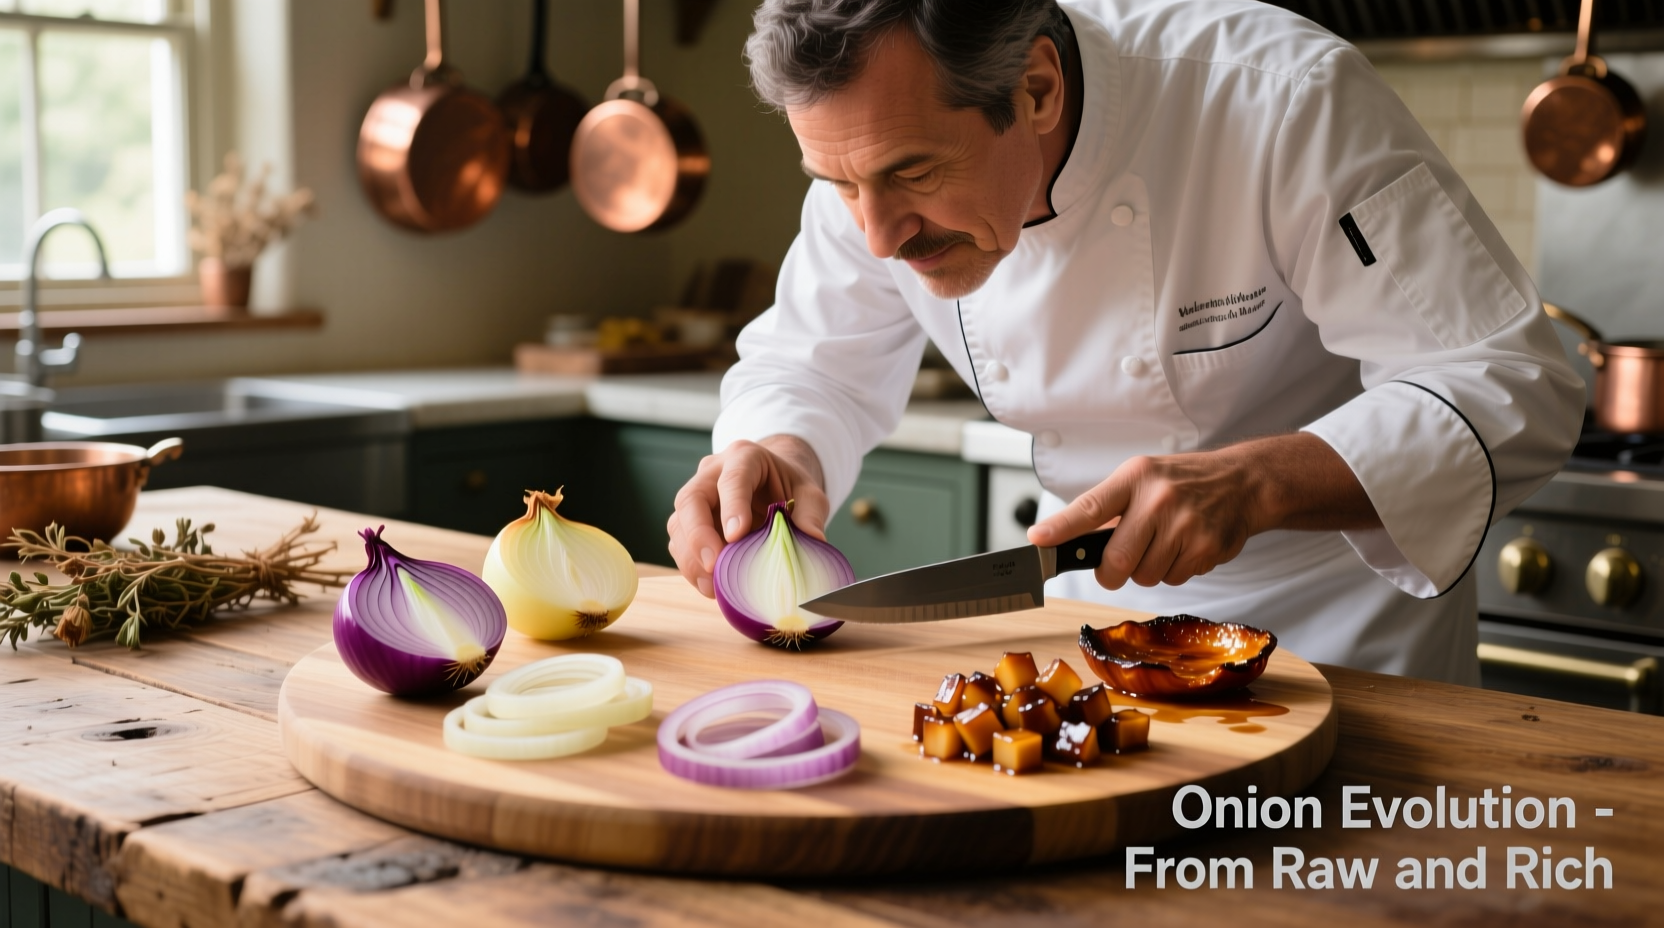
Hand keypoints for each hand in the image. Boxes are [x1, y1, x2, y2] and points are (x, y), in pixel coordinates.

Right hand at [667, 436, 829, 597]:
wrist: (772, 485)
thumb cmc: (789, 487)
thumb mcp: (810, 494)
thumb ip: (811, 514)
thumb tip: (814, 540)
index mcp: (745, 457)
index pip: (732, 478)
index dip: (732, 506)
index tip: (736, 536)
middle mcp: (712, 473)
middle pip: (691, 499)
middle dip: (698, 535)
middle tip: (713, 565)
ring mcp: (696, 496)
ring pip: (679, 524)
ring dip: (691, 558)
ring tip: (713, 586)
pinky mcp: (689, 521)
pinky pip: (679, 543)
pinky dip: (691, 567)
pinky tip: (710, 585)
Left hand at [1026, 432, 1377, 589]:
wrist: (1242, 482)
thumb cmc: (1181, 482)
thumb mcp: (1142, 479)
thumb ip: (1108, 508)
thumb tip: (1062, 540)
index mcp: (1134, 478)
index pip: (1090, 506)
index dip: (1061, 527)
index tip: (1037, 540)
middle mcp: (1158, 498)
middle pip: (1117, 560)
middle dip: (1113, 572)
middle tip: (1120, 565)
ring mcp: (1185, 523)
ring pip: (1146, 576)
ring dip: (1149, 570)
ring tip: (1165, 543)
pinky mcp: (1206, 547)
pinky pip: (1174, 579)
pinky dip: (1175, 571)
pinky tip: (1186, 547)